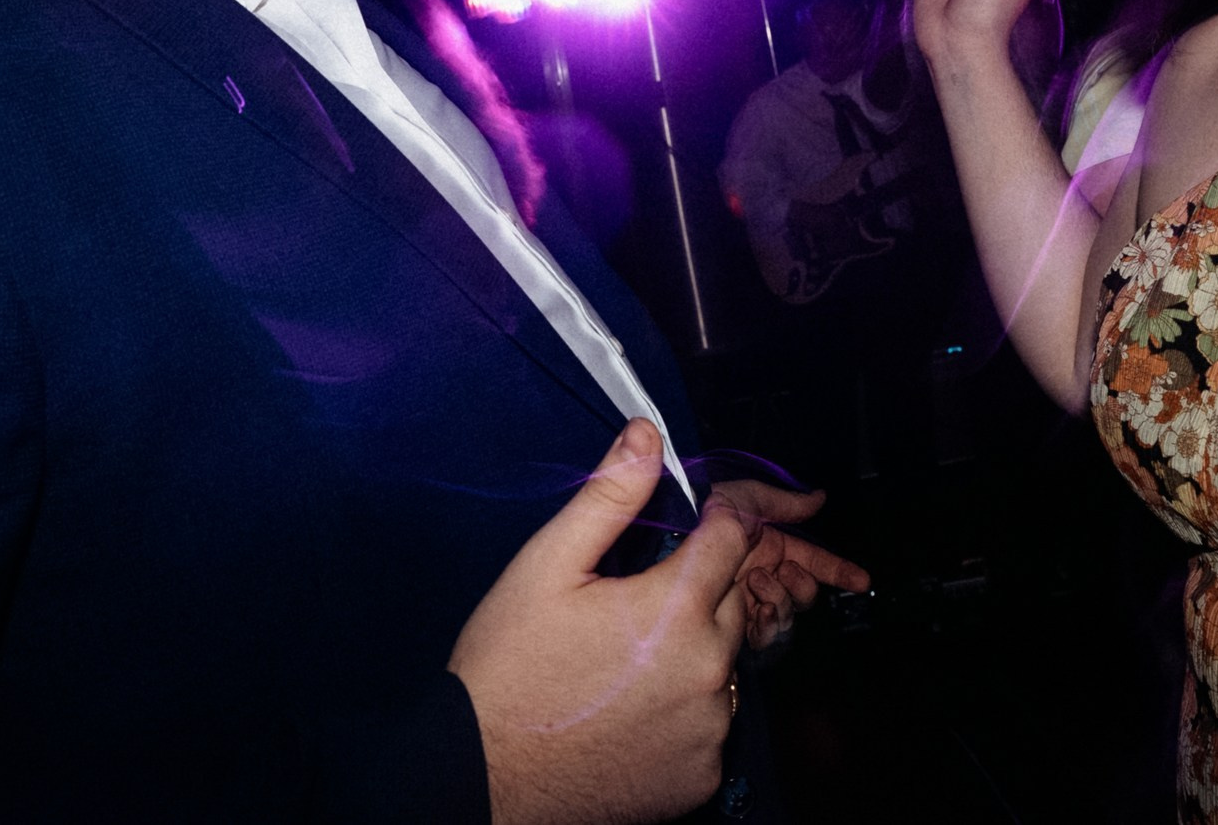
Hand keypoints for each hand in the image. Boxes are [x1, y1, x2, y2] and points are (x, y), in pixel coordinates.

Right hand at [450, 421, 750, 824]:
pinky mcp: (702, 777)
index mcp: (674, 612)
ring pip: (723, 663)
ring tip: (623, 661)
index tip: (699, 518)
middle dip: (696, 587)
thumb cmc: (507, 674)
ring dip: (692, 650)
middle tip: (632, 602)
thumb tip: (647, 435)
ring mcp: (710, 731)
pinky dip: (683, 709)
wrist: (484, 781)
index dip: (719, 515)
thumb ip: (608, 497)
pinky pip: (710, 722)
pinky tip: (630, 709)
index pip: (734, 536)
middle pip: (730, 600)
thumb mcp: (546, 569)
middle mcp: (709, 673)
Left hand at [707, 480, 869, 651]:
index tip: (860, 580)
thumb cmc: (693, 522)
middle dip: (803, 585)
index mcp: (760, 545)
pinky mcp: (732, 632)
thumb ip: (780, 501)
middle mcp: (756, 574)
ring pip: (788, 614)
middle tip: (785, 572)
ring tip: (757, 587)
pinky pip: (765, 636)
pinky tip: (757, 614)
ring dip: (782, 601)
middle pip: (802, 591)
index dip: (834, 568)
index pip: (806, 558)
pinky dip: (769, 626)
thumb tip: (818, 498)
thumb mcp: (739, 500)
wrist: (662, 562)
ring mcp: (745, 604)